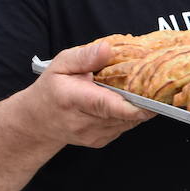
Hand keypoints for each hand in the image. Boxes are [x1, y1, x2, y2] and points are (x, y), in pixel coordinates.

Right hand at [26, 41, 154, 148]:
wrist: (37, 121)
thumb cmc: (51, 90)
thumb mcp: (60, 64)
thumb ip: (85, 56)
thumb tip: (107, 49)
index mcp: (73, 99)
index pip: (106, 105)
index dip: (132, 106)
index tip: (151, 101)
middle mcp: (83, 122)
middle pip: (123, 114)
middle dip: (141, 100)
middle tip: (152, 85)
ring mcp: (92, 135)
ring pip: (127, 122)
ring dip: (136, 107)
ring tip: (137, 91)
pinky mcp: (99, 141)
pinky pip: (123, 127)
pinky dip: (128, 115)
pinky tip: (123, 103)